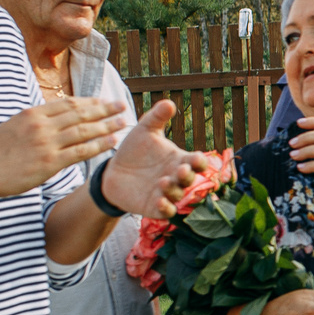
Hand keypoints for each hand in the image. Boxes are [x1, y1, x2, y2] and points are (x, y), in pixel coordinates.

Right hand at [0, 97, 125, 199]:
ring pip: (84, 131)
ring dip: (107, 125)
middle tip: (122, 105)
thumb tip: (54, 119)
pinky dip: (98, 145)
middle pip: (80, 113)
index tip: (103, 101)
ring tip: (123, 122)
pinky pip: (80, 151)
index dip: (89, 102)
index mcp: (33, 114)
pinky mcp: (50, 162)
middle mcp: (42, 125)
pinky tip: (111, 142)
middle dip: (104, 109)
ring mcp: (47, 143)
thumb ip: (36, 121)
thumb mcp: (14, 126)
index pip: (68, 103)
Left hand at [97, 100, 210, 217]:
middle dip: (188, 176)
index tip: (196, 158)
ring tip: (163, 182)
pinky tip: (159, 201)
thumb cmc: (134, 150)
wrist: (113, 171)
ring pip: (178, 195)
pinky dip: (166, 208)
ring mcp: (166, 193)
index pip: (197, 162)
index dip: (200, 161)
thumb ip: (156, 118)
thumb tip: (169, 103)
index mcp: (179, 159)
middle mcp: (176, 177)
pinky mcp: (154, 206)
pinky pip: (166, 211)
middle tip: (180, 171)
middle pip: (190, 179)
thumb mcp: (144, 131)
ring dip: (174, 190)